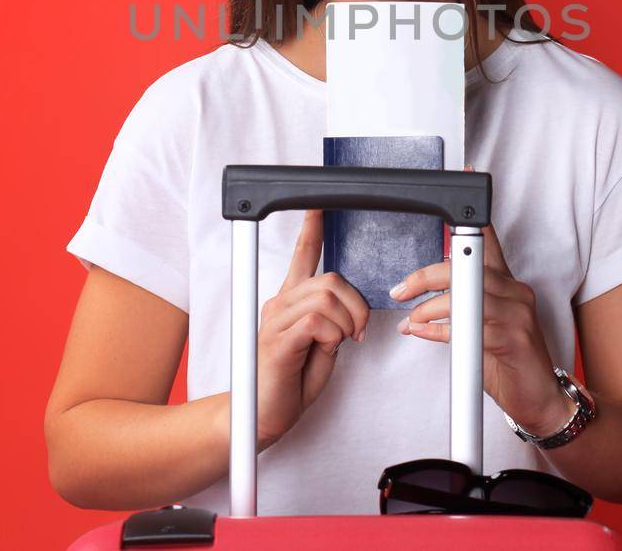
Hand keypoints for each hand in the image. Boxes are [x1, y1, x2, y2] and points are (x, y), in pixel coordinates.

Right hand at [254, 208, 370, 449]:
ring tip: (342, 343)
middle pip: (330, 279)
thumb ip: (332, 323)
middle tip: (358, 333)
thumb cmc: (290, 383)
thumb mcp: (321, 348)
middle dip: (357, 305)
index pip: (302, 256)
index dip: (312, 229)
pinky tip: (328, 348)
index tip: (318, 206)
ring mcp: (276, 321)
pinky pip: (317, 321)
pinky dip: (334, 334)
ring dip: (347, 322)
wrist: (263, 416)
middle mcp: (280, 304)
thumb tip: (348, 312)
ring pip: (327, 298)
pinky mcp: (278, 341)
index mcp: (291, 303)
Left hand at [391, 168, 573, 437]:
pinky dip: (440, 331)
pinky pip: (469, 326)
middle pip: (466, 265)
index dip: (473, 214)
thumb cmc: (509, 364)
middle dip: (426, 277)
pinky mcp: (512, 338)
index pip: (487, 241)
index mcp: (506, 284)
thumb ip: (456, 313)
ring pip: (465, 294)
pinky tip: (426, 335)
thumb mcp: (481, 330)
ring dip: (429, 308)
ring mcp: (516, 313)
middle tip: (401, 291)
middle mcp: (514, 291)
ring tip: (412, 321)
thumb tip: (417, 314)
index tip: (461, 179)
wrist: (540, 400)